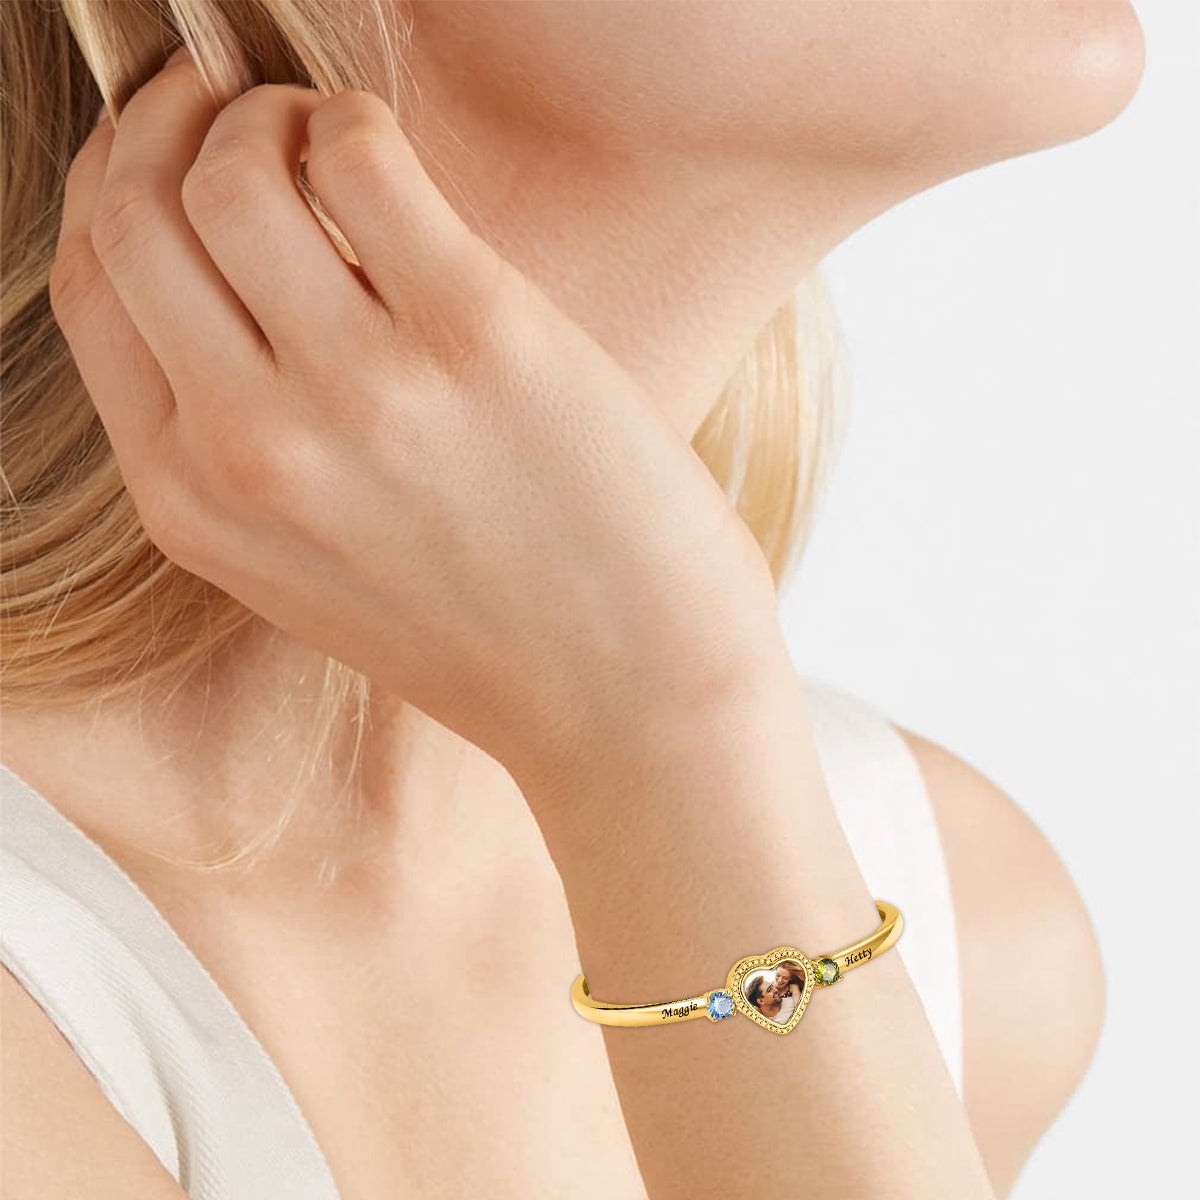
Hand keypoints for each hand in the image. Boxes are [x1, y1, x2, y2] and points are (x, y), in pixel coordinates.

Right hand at [50, 51, 788, 793]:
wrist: (630, 704)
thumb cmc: (494, 636)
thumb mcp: (315, 567)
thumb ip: (245, 440)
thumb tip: (238, 270)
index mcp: (193, 503)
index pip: (89, 288)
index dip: (114, 187)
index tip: (161, 148)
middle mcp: (249, 446)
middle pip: (133, 212)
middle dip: (166, 121)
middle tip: (226, 99)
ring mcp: (358, 390)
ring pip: (231, 168)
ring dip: (267, 114)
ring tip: (325, 137)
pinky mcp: (475, 336)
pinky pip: (363, 157)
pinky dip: (357, 125)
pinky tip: (390, 161)